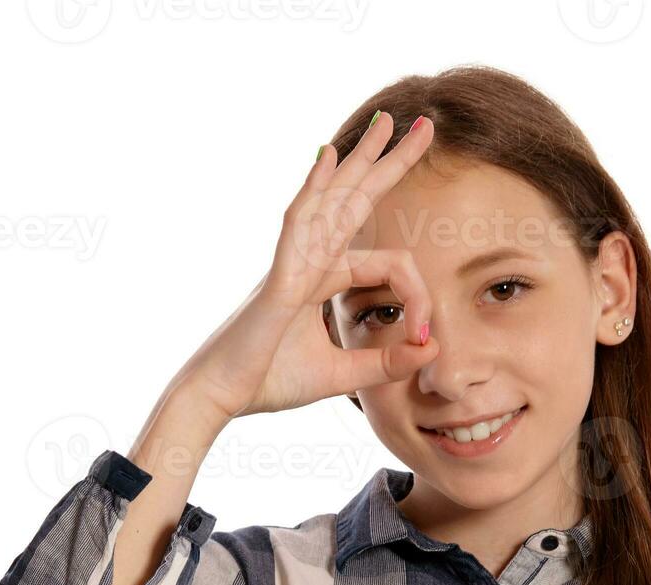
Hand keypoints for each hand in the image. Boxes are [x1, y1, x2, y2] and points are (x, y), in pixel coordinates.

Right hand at [175, 110, 439, 420]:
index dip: (420, 296)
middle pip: (356, 200)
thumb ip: (385, 362)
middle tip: (426, 125)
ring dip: (359, 159)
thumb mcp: (340, 373)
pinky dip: (313, 191)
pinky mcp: (278, 280)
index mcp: (322, 277)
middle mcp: (308, 260)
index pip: (390, 264)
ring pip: (332, 201)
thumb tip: (432, 348)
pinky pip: (298, 227)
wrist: (218, 395)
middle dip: (390, 162)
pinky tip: (328, 157)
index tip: (425, 338)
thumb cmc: (268, 380)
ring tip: (385, 123)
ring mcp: (291, 264)